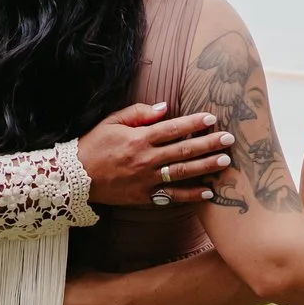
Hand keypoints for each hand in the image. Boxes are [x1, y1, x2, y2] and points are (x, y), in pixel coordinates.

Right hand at [76, 103, 231, 206]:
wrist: (74, 178)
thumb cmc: (93, 145)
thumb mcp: (111, 122)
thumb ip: (139, 113)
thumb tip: (165, 107)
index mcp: (138, 138)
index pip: (172, 128)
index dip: (194, 122)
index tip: (212, 118)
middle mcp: (145, 159)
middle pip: (183, 150)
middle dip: (208, 144)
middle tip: (229, 139)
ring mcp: (146, 180)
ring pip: (182, 172)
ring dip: (205, 167)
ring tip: (224, 162)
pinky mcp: (144, 197)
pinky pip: (172, 196)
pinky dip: (191, 195)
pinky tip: (208, 192)